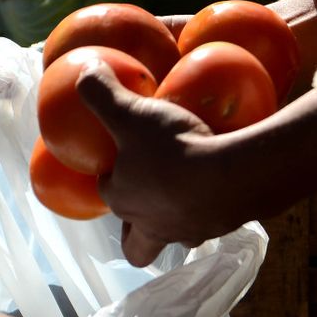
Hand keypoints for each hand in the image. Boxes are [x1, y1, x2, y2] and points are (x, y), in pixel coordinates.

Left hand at [76, 63, 250, 265]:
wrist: (233, 177)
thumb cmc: (172, 149)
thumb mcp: (131, 113)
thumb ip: (103, 94)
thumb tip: (83, 73)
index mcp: (124, 200)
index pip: (107, 191)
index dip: (110, 176)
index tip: (119, 157)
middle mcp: (152, 226)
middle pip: (136, 244)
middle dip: (137, 231)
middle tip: (146, 200)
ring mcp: (188, 232)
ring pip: (176, 237)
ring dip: (177, 221)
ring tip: (188, 194)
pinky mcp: (221, 228)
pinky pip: (211, 223)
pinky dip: (211, 209)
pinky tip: (221, 186)